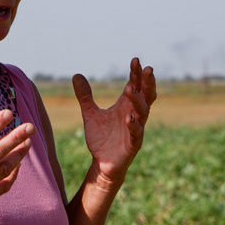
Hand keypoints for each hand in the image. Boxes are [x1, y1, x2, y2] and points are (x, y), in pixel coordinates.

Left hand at [73, 58, 156, 183]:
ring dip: (138, 100)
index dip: (136, 73)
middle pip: (147, 95)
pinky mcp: (133, 144)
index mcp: (126, 106)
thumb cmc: (101, 138)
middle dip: (148, 82)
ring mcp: (136, 129)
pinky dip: (134, 125)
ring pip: (143, 112)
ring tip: (129, 89)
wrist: (102, 164)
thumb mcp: (90, 114)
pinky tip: (128, 118)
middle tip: (147, 68)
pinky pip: (137, 133)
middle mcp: (134, 115)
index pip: (135, 85)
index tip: (135, 60)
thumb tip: (76, 75)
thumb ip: (85, 96)